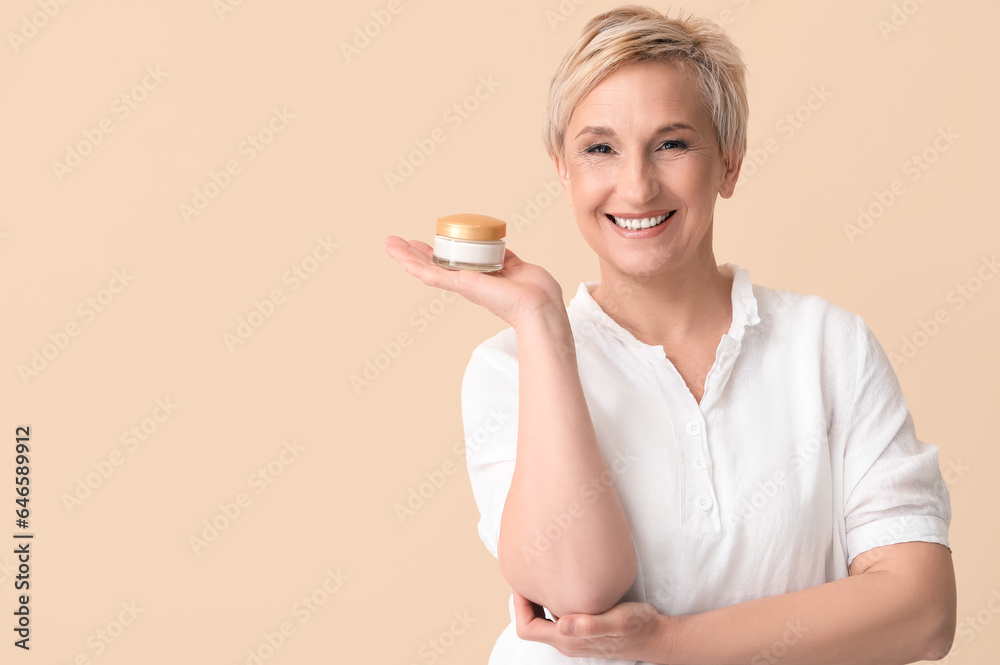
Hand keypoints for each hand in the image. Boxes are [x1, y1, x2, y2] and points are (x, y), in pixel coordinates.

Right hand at [383, 236, 563, 328]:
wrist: (539, 305)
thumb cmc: (535, 292)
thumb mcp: (518, 267)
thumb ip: (506, 259)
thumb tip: (502, 250)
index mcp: (477, 278)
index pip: (449, 264)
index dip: (433, 253)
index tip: (419, 244)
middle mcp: (466, 282)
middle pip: (432, 266)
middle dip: (411, 254)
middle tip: (392, 242)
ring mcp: (462, 284)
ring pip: (426, 270)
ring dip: (405, 257)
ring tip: (388, 245)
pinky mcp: (462, 285)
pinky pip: (433, 275)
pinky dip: (415, 266)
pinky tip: (401, 258)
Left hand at [512, 589, 669, 660]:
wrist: (655, 636)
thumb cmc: (638, 627)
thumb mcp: (618, 621)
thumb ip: (591, 625)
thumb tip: (563, 624)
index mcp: (568, 639)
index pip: (527, 628)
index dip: (519, 606)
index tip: (522, 583)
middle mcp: (566, 641)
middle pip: (531, 624)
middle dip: (525, 601)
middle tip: (529, 574)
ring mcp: (574, 636)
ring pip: (543, 620)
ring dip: (538, 600)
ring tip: (542, 575)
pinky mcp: (582, 629)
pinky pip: (556, 617)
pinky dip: (552, 602)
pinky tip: (562, 584)